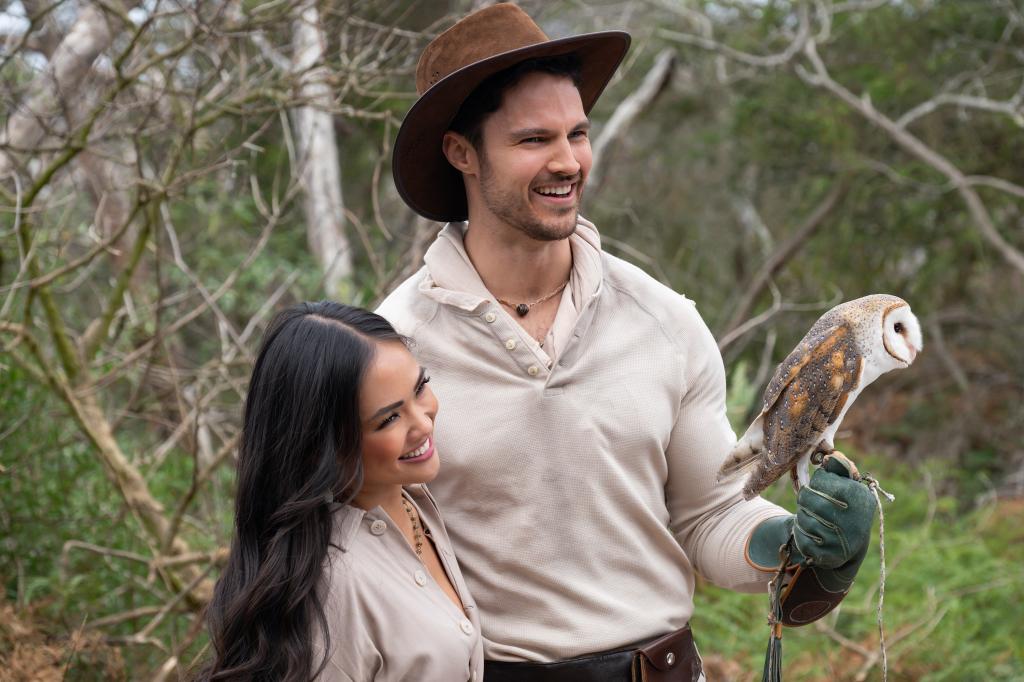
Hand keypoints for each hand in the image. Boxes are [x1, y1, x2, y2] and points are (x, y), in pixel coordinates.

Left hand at [747, 454, 876, 621]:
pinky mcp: (827, 555)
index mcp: (859, 497)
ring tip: (815, 518)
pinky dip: (801, 533)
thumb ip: (839, 468)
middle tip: (813, 504)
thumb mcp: (848, 485)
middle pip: (807, 498)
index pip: (820, 479)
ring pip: (802, 517)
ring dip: (803, 516)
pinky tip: (812, 533)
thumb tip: (829, 457)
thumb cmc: (845, 506)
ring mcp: (840, 540)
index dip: (817, 483)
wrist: (848, 545)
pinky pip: (800, 537)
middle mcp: (853, 519)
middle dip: (806, 499)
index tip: (824, 488)